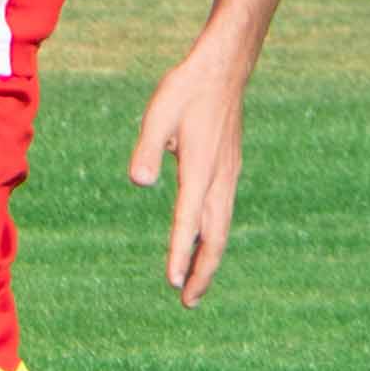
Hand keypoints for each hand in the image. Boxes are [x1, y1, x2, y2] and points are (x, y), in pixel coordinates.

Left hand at [128, 43, 249, 305]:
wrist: (224, 69)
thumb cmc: (186, 90)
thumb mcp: (158, 114)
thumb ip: (148, 148)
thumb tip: (139, 182)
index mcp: (200, 170)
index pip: (188, 222)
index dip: (180, 254)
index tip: (172, 284)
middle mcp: (219, 179)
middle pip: (214, 238)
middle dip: (202, 272)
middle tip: (187, 302)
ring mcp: (228, 176)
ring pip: (222, 228)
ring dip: (209, 258)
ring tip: (196, 284)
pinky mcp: (229, 169)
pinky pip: (223, 214)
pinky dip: (214, 237)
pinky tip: (204, 243)